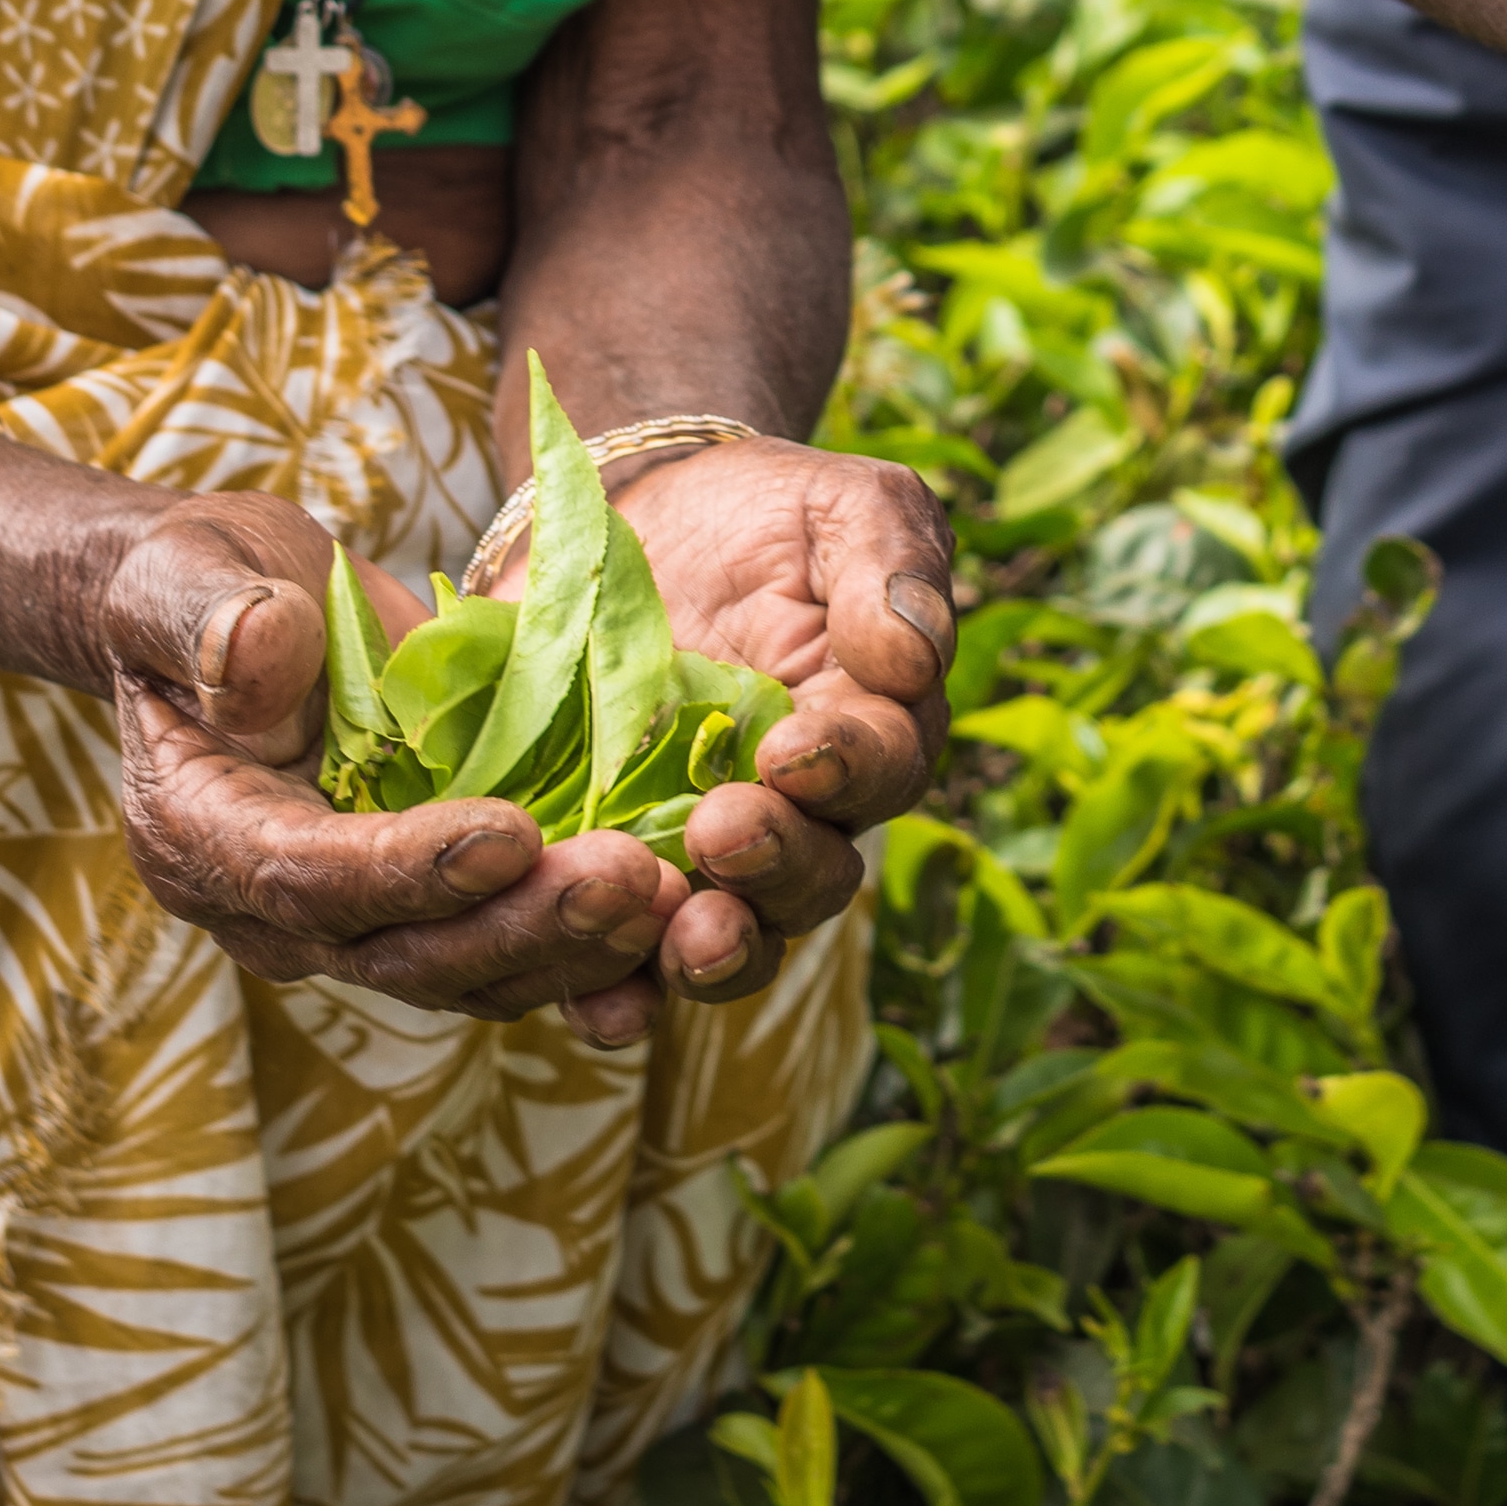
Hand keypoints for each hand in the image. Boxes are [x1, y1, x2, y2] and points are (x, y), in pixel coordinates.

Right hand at [103, 492, 686, 1044]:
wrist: (240, 613)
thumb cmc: (202, 586)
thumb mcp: (186, 570)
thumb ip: (210, 614)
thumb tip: (251, 654)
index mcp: (202, 839)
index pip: (306, 879)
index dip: (408, 867)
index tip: (510, 832)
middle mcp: (281, 912)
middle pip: (406, 956)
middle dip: (521, 925)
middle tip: (628, 880)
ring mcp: (368, 920)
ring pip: (477, 971)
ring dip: (577, 946)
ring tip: (672, 897)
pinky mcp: (439, 904)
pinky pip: (520, 949)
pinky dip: (596, 945)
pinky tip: (683, 910)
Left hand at [613, 438, 955, 1003]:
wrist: (635, 516)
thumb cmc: (764, 510)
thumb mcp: (840, 503)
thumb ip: (889, 562)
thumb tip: (916, 654)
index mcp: (870, 732)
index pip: (882, 767)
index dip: (845, 768)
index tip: (791, 749)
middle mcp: (801, 818)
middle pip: (812, 880)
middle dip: (773, 868)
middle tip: (721, 832)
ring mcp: (702, 857)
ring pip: (731, 940)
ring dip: (708, 955)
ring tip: (680, 939)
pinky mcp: (608, 871)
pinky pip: (623, 960)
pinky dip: (614, 992)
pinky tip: (590, 1002)